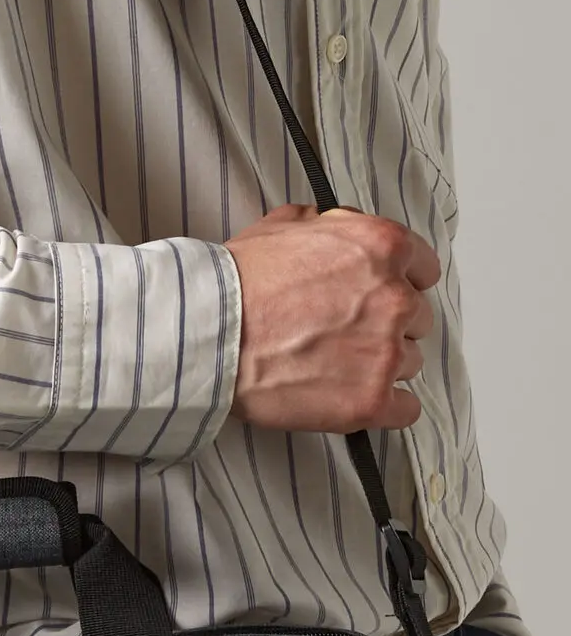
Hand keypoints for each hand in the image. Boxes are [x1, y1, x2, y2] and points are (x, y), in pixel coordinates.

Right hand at [223, 204, 440, 432]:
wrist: (209, 334)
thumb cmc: (237, 283)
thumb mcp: (282, 226)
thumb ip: (326, 226)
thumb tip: (333, 229)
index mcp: (382, 247)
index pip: (424, 270)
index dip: (398, 284)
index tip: (376, 298)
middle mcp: (394, 298)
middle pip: (417, 320)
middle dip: (387, 326)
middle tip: (345, 335)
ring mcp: (386, 353)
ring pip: (409, 363)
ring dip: (380, 366)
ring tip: (336, 370)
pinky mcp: (371, 401)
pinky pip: (406, 409)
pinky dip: (386, 408)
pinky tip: (356, 401)